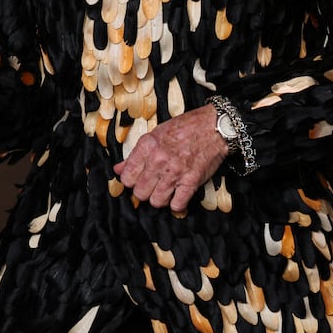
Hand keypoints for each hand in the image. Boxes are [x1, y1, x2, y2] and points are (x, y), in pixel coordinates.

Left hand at [113, 105, 228, 211]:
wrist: (215, 126)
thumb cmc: (186, 127)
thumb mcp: (156, 134)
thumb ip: (136, 154)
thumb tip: (118, 169)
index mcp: (147, 145)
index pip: (127, 177)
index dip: (131, 181)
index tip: (139, 179)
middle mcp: (158, 159)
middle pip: (140, 192)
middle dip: (145, 192)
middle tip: (153, 186)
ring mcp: (175, 171)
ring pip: (156, 201)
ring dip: (160, 199)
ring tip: (166, 191)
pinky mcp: (191, 181)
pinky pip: (177, 205)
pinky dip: (177, 204)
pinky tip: (178, 196)